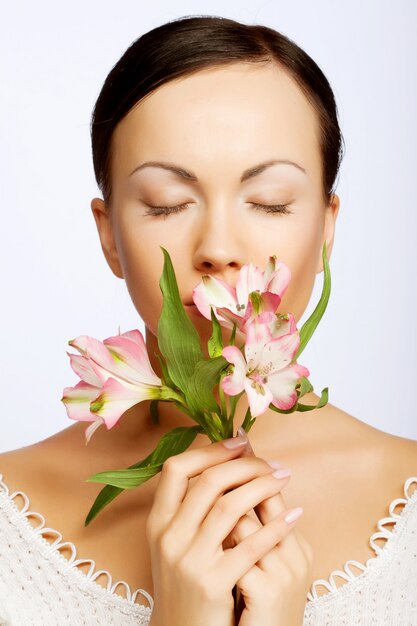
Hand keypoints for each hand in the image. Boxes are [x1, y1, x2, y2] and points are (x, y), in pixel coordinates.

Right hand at [146, 435, 300, 625]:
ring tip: (283, 477)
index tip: (238, 442)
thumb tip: (223, 462)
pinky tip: (293, 515)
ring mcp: (188, 560)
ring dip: (262, 486)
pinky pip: (249, 545)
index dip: (209, 450)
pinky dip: (274, 526)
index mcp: (158, 522)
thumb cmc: (186, 582)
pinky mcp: (211, 583)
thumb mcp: (176, 543)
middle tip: (270, 461)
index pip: (176, 469)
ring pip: (229, 506)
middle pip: (207, 481)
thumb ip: (191, 508)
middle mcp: (168, 537)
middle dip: (243, 464)